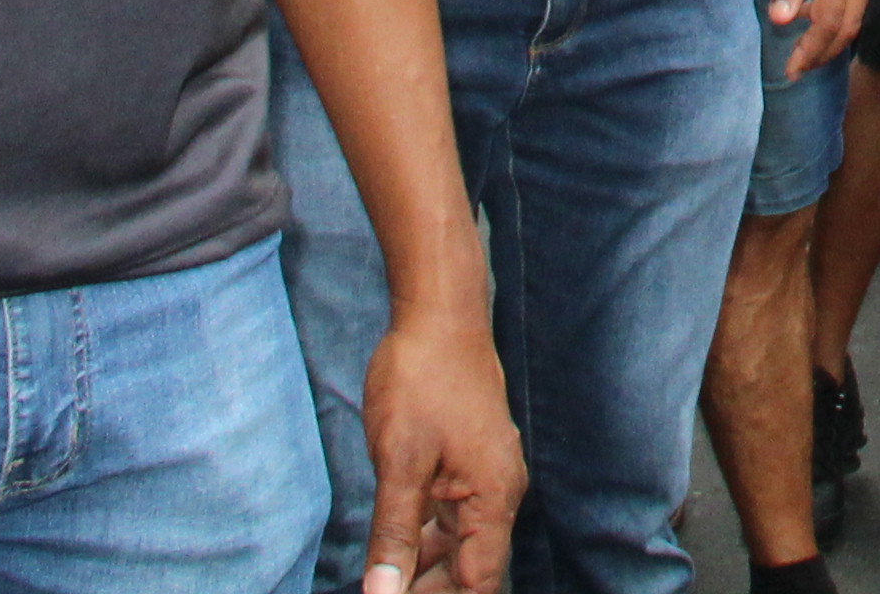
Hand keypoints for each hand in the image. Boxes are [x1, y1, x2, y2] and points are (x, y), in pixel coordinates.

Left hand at [357, 304, 523, 593]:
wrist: (439, 312)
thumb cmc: (421, 378)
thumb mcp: (399, 462)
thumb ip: (393, 534)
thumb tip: (383, 593)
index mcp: (494, 498)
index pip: (477, 583)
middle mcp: (498, 493)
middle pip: (469, 569)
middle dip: (427, 588)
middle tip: (382, 592)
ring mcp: (484, 476)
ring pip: (456, 544)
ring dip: (421, 567)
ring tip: (381, 579)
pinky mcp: (467, 462)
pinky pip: (449, 516)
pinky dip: (421, 536)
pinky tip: (391, 546)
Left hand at [769, 0, 875, 75]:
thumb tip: (783, 21)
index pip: (829, 25)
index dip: (811, 52)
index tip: (791, 71)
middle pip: (849, 26)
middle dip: (824, 52)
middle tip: (797, 67)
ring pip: (857, 11)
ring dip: (833, 33)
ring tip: (804, 41)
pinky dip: (840, 11)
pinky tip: (816, 6)